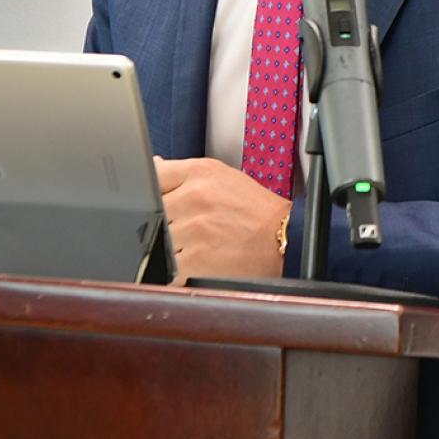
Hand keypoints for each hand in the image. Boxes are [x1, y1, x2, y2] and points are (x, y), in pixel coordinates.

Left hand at [154, 155, 289, 284]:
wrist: (285, 238)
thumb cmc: (256, 210)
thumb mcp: (222, 177)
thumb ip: (184, 173)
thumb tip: (155, 166)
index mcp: (199, 173)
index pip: (154, 177)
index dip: (156, 194)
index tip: (166, 204)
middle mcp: (195, 197)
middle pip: (153, 212)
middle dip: (166, 223)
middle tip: (189, 229)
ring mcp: (194, 229)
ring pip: (159, 241)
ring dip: (172, 248)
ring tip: (198, 247)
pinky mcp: (195, 260)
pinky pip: (168, 268)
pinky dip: (179, 272)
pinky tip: (200, 265)